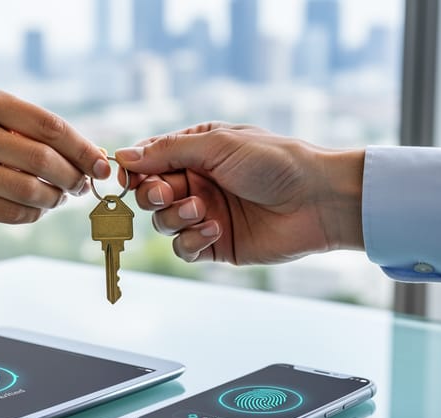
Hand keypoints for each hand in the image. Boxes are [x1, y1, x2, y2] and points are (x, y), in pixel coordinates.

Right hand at [0, 87, 109, 225]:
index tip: (101, 165)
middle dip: (72, 177)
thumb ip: (34, 132)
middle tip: (81, 186)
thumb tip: (90, 158)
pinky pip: (11, 212)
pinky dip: (33, 214)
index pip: (48, 126)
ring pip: (28, 190)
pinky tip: (36, 208)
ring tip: (58, 198)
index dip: (82, 148)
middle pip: (42, 159)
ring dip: (54, 199)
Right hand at [114, 122, 364, 264]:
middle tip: (169, 194)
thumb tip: (123, 156)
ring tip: (202, 211)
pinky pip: (184, 248)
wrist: (317, 200)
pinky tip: (215, 230)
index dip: (134, 169)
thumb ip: (168, 151)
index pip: (149, 160)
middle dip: (153, 195)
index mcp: (196, 152)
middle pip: (150, 194)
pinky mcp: (216, 244)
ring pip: (163, 223)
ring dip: (175, 217)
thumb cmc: (274, 162)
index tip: (127, 176)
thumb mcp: (217, 145)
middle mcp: (197, 183)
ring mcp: (205, 214)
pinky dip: (191, 241)